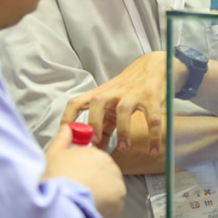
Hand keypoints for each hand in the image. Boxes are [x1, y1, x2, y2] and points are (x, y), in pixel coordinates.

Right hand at [42, 122, 126, 217]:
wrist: (60, 199)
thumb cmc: (54, 178)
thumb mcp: (54, 154)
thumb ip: (63, 139)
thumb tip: (67, 127)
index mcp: (93, 152)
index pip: (95, 163)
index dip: (87, 174)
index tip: (80, 182)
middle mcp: (107, 162)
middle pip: (105, 175)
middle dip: (96, 185)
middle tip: (81, 193)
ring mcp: (115, 177)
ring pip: (112, 189)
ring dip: (103, 197)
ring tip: (86, 201)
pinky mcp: (120, 194)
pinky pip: (116, 203)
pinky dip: (108, 208)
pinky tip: (94, 207)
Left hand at [59, 51, 186, 155]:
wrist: (154, 66)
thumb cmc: (129, 89)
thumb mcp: (113, 104)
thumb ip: (104, 125)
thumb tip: (96, 149)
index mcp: (100, 95)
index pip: (77, 103)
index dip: (67, 118)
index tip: (64, 137)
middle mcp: (114, 92)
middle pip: (96, 102)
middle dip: (93, 123)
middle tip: (95, 143)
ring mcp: (133, 94)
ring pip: (123, 110)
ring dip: (123, 131)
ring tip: (124, 147)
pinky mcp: (151, 98)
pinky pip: (152, 119)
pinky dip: (153, 136)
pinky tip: (153, 150)